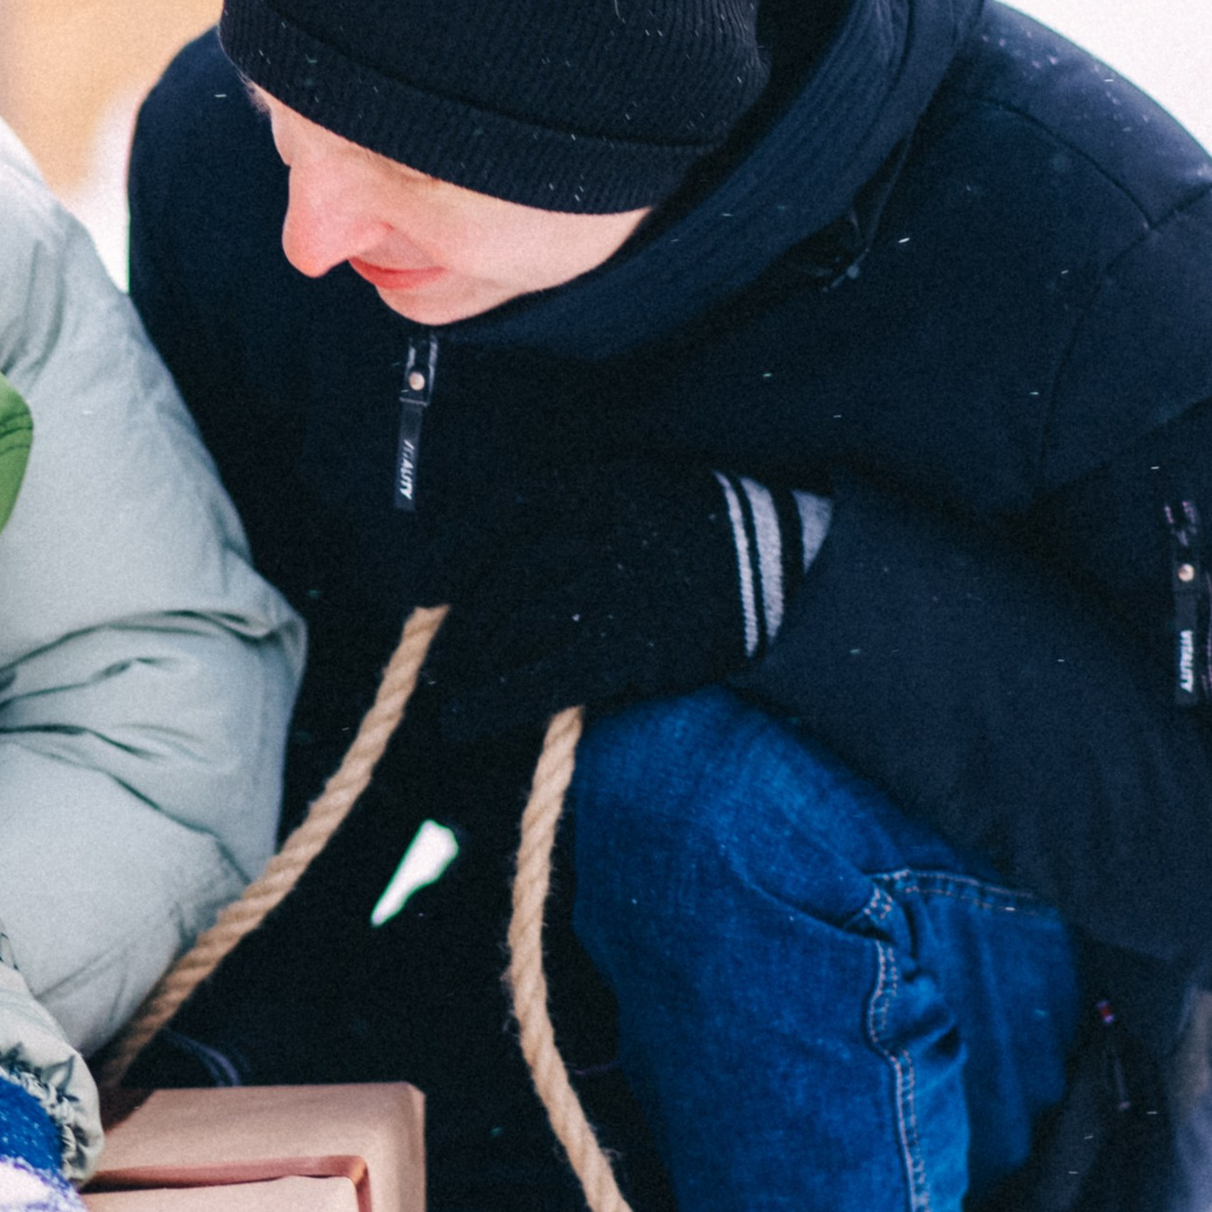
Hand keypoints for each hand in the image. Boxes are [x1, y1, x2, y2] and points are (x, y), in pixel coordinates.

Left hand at [425, 461, 824, 740]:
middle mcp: (593, 534)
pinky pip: (540, 679)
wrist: (787, 569)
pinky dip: (493, 703)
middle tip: (447, 660)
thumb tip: (514, 560)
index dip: (454, 553)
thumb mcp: (645, 492)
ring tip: (457, 691)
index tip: (425, 588)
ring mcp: (608, 590)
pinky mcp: (624, 648)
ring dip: (475, 667)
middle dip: (466, 628)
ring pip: (515, 630)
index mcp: (595, 489)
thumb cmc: (712, 535)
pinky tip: (465, 723)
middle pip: (504, 581)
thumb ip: (581, 517)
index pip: (503, 515)